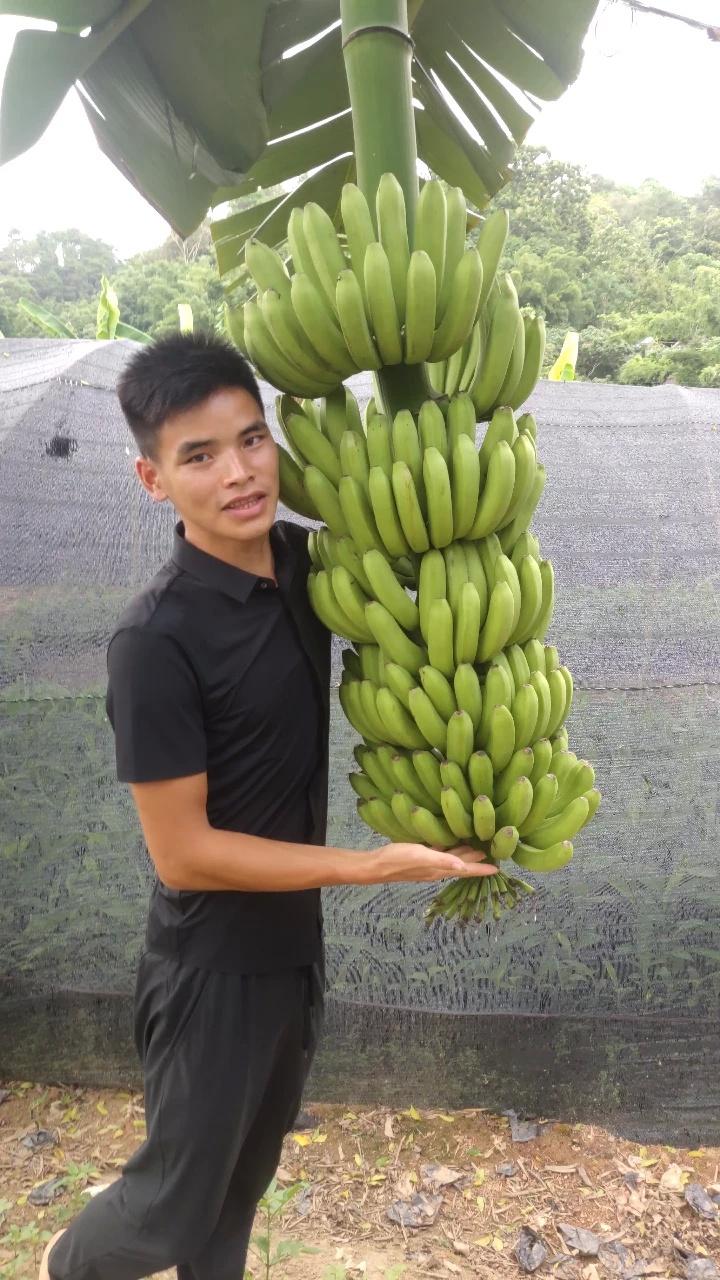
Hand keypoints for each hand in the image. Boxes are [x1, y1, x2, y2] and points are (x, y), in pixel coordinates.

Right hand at [362, 841, 497, 884]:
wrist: (376, 865)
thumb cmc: (398, 860)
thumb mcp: (420, 856)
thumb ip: (442, 860)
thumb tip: (464, 865)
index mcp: (440, 869)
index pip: (466, 870)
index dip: (482, 869)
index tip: (498, 869)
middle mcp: (437, 868)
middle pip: (461, 864)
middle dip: (477, 861)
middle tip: (493, 855)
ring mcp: (428, 864)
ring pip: (452, 860)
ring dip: (465, 856)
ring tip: (477, 849)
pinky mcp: (420, 858)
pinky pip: (441, 855)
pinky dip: (450, 850)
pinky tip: (450, 843)